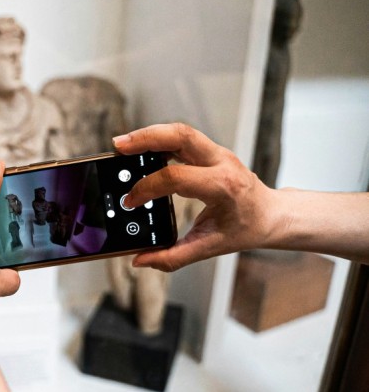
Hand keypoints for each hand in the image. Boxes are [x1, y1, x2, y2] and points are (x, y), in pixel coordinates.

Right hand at [113, 123, 278, 270]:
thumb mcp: (210, 247)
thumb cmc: (246, 229)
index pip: (176, 178)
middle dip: (145, 138)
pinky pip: (182, 137)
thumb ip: (173, 257)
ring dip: (149, 134)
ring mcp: (217, 152)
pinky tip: (140, 148)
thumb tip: (141, 260)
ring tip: (123, 145)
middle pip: (180, 136)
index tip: (131, 202)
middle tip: (118, 147)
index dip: (147, 188)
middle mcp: (222, 162)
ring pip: (180, 131)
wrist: (272, 214)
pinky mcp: (210, 150)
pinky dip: (159, 139)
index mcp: (223, 186)